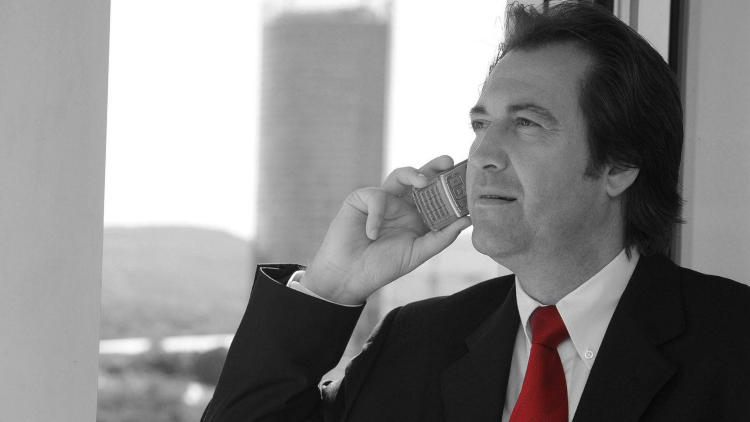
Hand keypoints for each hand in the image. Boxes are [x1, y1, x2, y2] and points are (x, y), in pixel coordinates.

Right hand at [301, 155, 471, 304]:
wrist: (349, 276)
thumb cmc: (383, 266)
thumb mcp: (417, 253)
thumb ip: (441, 237)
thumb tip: (468, 219)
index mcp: (417, 217)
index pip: (437, 196)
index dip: (449, 186)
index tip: (466, 179)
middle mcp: (402, 205)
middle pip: (420, 178)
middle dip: (434, 167)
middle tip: (448, 161)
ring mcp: (382, 200)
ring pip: (399, 175)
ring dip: (412, 173)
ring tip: (423, 182)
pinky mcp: (361, 199)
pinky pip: (375, 196)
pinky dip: (376, 214)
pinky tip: (372, 234)